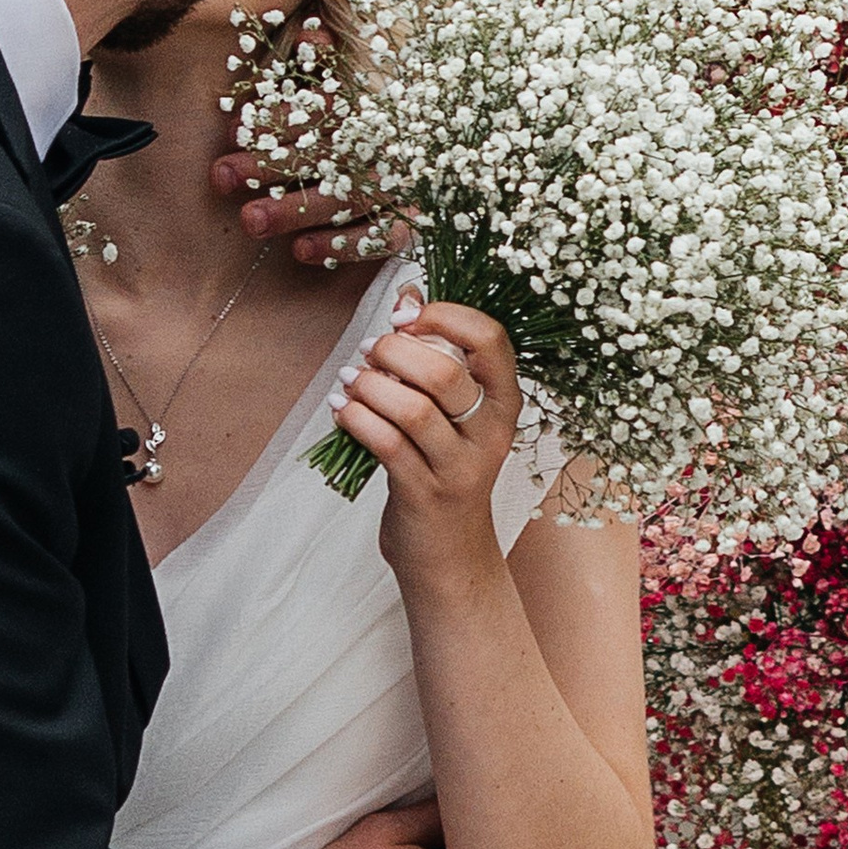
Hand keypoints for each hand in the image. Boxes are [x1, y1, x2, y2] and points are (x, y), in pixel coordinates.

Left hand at [211, 52, 410, 266]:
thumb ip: (332, 59)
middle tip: (223, 175)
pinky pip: (383, 235)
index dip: (276, 117)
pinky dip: (344, 244)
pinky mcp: (417, 218)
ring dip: (296, 211)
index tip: (233, 129)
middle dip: (270, 164)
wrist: (458, 144)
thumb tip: (311, 35)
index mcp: (370, 105)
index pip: (320, 108)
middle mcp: (388, 142)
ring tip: (250, 220)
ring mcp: (404, 182)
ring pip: (349, 197)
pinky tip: (301, 251)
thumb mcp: (364, 76)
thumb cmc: (392, 111)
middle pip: (325, 153)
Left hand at [332, 298, 518, 603]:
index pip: (492, 339)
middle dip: (394, 351)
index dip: (445, 315)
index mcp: (505, 402)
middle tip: (369, 353)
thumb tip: (408, 294)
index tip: (408, 317)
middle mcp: (490, 433)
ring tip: (350, 382)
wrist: (449, 553)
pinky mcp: (424, 494)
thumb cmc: (445, 468)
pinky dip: (356, 419)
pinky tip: (342, 410)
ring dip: (370, 386)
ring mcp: (460, 467)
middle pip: (445, 372)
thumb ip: (434, 351)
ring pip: (413, 409)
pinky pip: (386, 444)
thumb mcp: (451, 412)